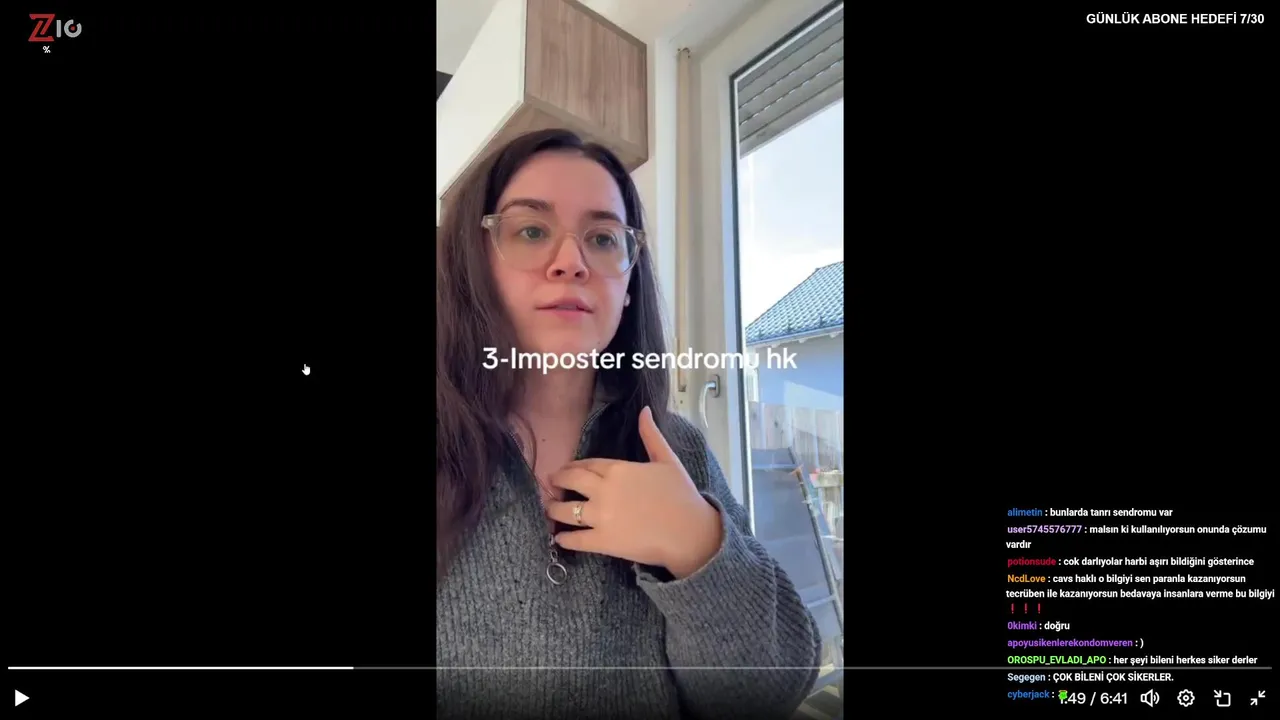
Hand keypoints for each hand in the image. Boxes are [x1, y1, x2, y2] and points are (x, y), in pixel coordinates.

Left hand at [546, 406, 722, 578]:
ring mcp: (601, 516)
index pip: (587, 464)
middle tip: (552, 484)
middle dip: (557, 481)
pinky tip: (560, 538)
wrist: (690, 532)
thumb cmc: (682, 495)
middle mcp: (603, 490)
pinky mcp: (602, 541)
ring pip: (565, 511)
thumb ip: (651, 435)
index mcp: (618, 469)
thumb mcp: (667, 459)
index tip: (567, 469)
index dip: (574, 467)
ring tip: (550, 510)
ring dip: (553, 509)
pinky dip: (564, 539)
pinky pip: (575, 539)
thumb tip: (644, 411)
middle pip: (570, 481)